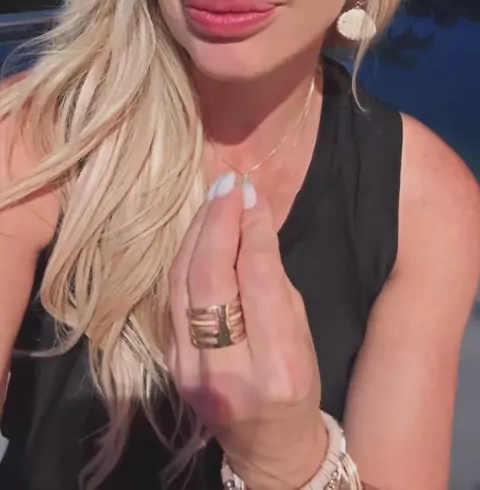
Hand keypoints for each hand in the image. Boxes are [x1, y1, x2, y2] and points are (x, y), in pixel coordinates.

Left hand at [168, 172, 327, 489]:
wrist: (266, 448)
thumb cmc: (297, 386)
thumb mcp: (302, 334)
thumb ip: (274, 280)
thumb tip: (250, 218)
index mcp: (276, 366)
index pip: (257, 281)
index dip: (253, 231)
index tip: (252, 195)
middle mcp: (226, 370)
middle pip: (210, 279)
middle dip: (217, 223)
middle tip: (229, 186)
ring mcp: (189, 370)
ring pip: (182, 284)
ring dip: (197, 234)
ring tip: (214, 200)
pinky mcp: (169, 365)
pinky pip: (173, 299)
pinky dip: (186, 259)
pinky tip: (200, 234)